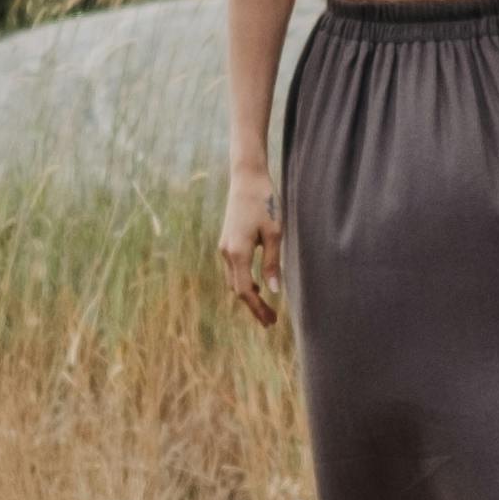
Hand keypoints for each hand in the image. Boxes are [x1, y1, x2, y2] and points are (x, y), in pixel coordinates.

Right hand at [219, 167, 283, 330]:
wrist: (246, 178)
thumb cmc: (264, 203)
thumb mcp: (274, 233)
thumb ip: (272, 263)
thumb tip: (274, 292)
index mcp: (238, 253)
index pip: (245, 290)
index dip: (257, 308)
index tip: (271, 321)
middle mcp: (226, 252)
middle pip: (237, 289)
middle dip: (253, 306)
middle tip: (271, 320)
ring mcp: (224, 246)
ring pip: (233, 280)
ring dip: (248, 295)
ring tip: (266, 307)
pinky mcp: (226, 241)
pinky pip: (233, 269)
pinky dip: (243, 281)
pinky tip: (258, 284)